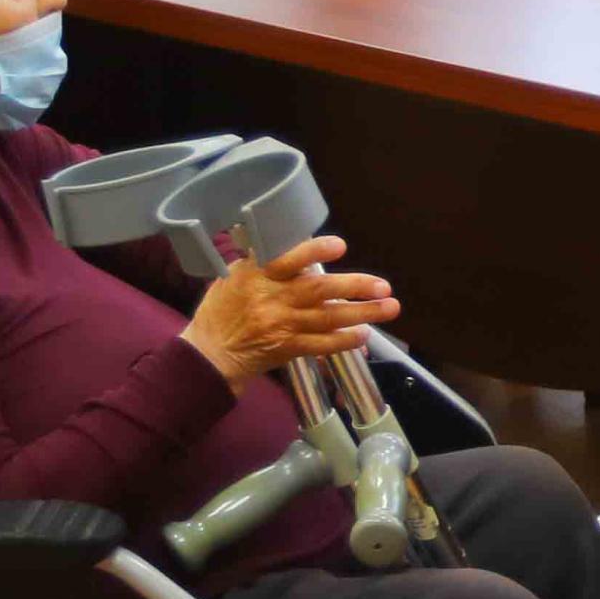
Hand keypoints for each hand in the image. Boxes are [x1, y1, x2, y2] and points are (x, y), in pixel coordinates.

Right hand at [183, 234, 396, 382]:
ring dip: (362, 313)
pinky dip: (344, 341)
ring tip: (389, 308)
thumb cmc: (223, 309)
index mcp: (257, 275)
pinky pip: (322, 344)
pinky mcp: (288, 348)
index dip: (315, 252)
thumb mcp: (235, 275)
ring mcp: (282, 325)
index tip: (340, 246)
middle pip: (319, 290)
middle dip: (355, 286)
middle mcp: (272, 299)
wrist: (210, 353)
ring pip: (328, 317)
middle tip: (383, 286)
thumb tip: (302, 247)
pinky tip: (364, 335)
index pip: (288, 259)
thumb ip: (265, 261)